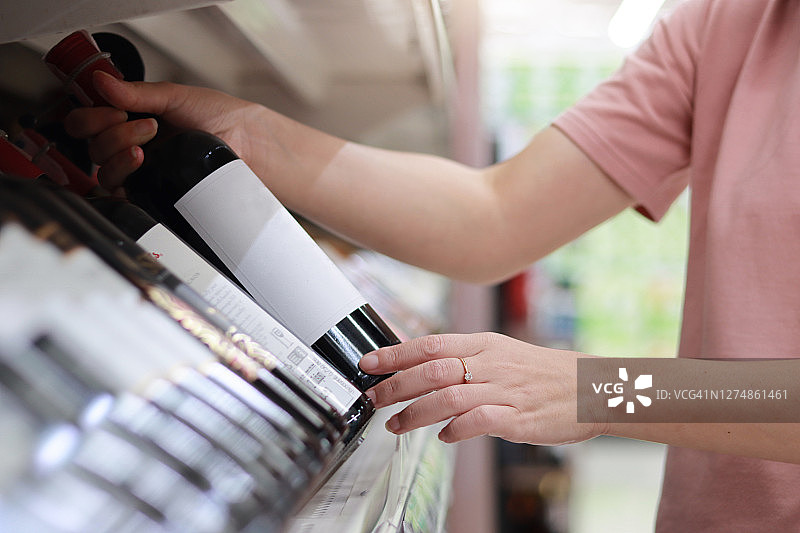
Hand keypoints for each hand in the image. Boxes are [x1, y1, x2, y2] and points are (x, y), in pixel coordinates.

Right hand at [64, 71, 264, 194]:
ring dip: (119, 157)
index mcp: (127, 118)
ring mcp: (139, 171)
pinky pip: (122, 194)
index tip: (114, 111)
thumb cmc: (215, 117)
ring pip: (103, 172)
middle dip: (114, 134)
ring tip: (146, 149)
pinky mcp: (151, 192)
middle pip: (93, 147)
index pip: (85, 122)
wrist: (244, 142)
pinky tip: (143, 168)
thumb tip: (100, 80)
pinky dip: (125, 180)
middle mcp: (128, 144)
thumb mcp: (174, 97)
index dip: (92, 118)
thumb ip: (136, 93)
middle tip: (148, 127)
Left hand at [359, 332, 605, 444]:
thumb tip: (422, 368)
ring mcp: (504, 391)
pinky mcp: (518, 418)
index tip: (369, 363)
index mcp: (484, 344)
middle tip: (373, 398)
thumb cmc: (545, 372)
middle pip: (431, 369)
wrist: (592, 388)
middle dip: (395, 385)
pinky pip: (478, 422)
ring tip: (396, 425)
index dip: (395, 353)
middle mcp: (491, 364)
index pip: (430, 343)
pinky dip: (455, 429)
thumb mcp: (502, 353)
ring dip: (415, 412)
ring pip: (447, 396)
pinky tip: (444, 437)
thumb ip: (464, 358)